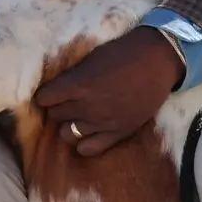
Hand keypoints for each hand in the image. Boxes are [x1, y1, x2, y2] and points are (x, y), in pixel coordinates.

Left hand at [33, 26, 184, 155]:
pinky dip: (82, 143)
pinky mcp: (118, 133)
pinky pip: (89, 149)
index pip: (45, 98)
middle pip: (55, 115)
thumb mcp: (92, 57)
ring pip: (67, 134)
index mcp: (78, 84)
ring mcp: (102, 122)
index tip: (48, 92)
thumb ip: (74, 75)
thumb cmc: (123, 51)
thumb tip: (58, 85)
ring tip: (75, 115)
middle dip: (56, 107)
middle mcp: (87, 106)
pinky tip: (86, 133)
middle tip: (64, 100)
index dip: (44, 94)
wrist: (157, 60)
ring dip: (68, 124)